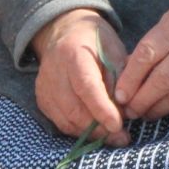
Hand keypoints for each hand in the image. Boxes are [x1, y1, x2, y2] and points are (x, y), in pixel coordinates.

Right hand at [31, 8, 130, 143]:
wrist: (65, 32)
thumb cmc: (96, 41)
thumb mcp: (114, 50)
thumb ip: (119, 77)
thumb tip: (125, 110)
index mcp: (73, 54)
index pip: (86, 87)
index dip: (102, 109)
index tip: (118, 125)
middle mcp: (53, 72)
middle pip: (74, 109)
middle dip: (100, 128)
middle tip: (122, 137)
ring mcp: (44, 87)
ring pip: (67, 121)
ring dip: (91, 133)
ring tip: (113, 136)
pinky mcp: (42, 100)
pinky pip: (60, 123)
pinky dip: (79, 130)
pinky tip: (96, 130)